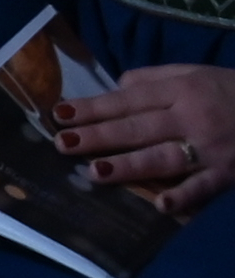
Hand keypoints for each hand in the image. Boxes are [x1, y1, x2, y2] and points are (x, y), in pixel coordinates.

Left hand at [53, 60, 234, 215]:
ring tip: (94, 172)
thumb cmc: (230, 91)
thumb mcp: (194, 73)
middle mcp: (192, 118)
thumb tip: (116, 88)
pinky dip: (184, 196)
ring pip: (164, 157)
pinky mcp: (228, 174)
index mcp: (181, 90)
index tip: (59, 114)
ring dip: (128, 166)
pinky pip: (203, 187)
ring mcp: (210, 149)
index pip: (128, 99)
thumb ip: (154, 79)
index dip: (93, 107)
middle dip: (98, 136)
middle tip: (63, 143)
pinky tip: (160, 205)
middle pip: (138, 128)